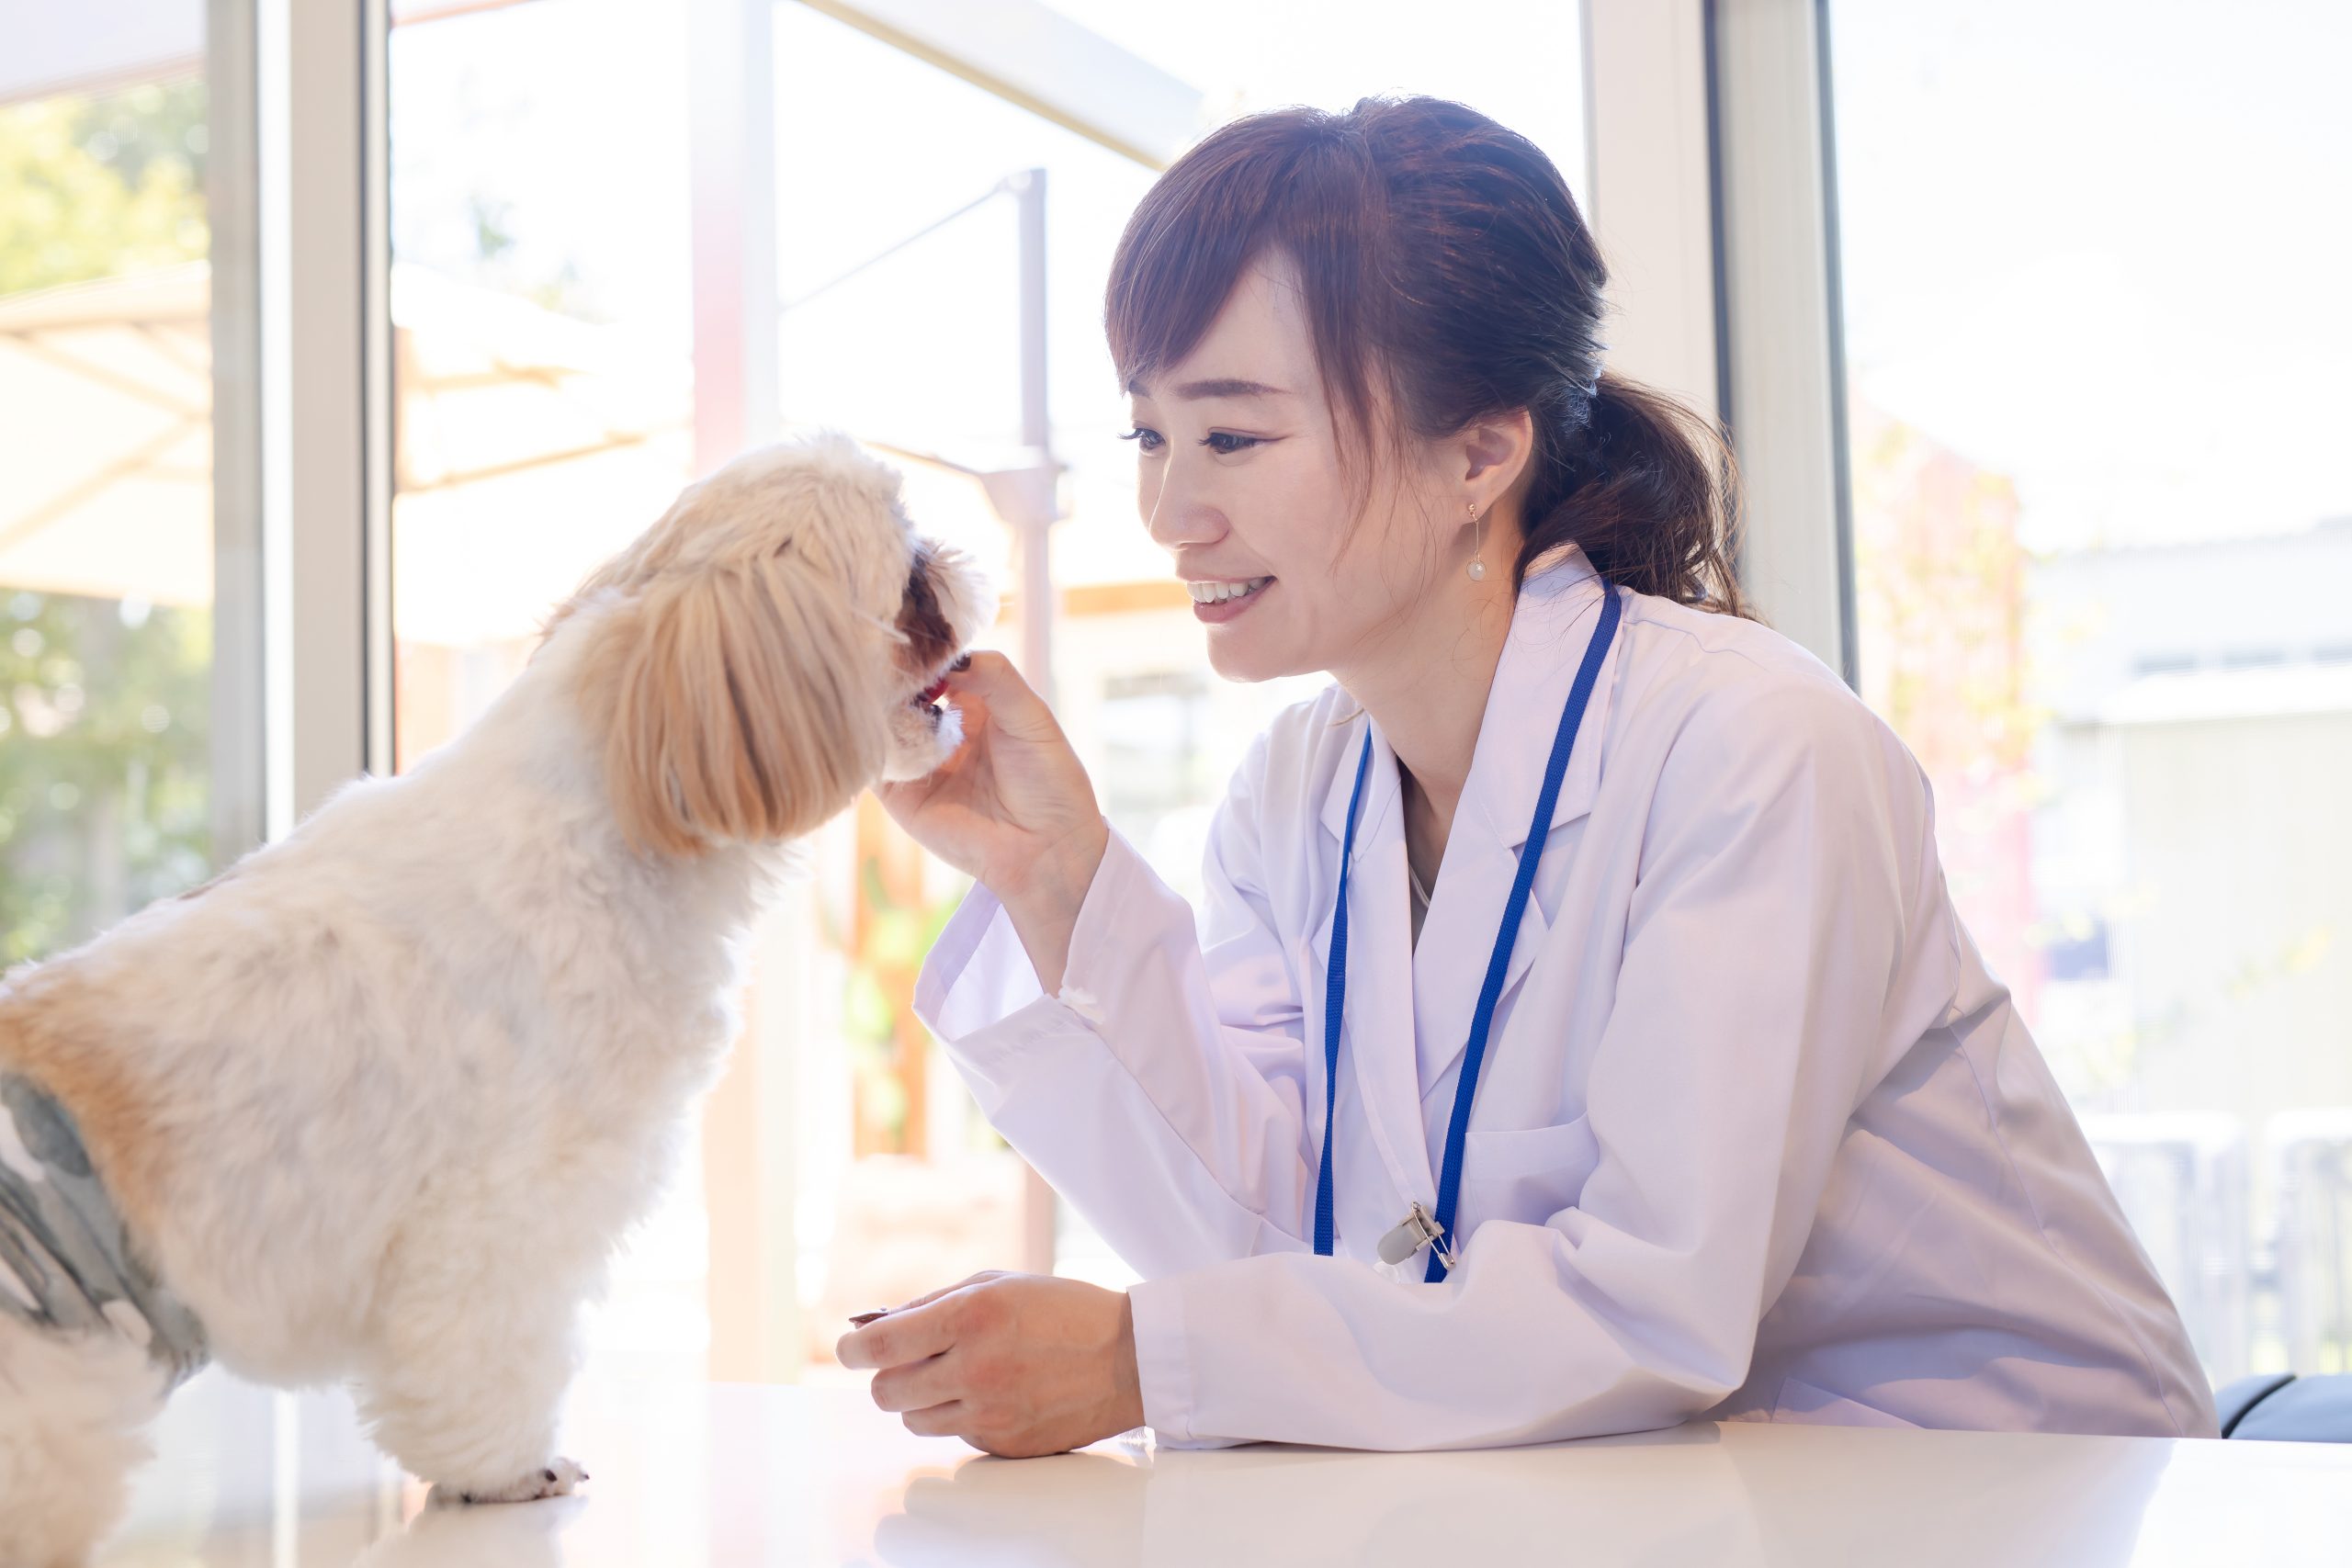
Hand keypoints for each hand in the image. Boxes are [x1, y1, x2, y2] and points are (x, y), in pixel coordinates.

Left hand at [836, 1272, 1145, 1458]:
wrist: (1129, 1357)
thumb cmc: (1063, 1310)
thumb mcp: (996, 1284)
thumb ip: (931, 1303)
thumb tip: (874, 1327)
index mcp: (970, 1316)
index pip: (879, 1346)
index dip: (851, 1350)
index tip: (849, 1348)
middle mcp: (975, 1368)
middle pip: (885, 1392)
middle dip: (885, 1376)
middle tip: (904, 1364)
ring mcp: (990, 1412)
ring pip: (913, 1419)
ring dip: (921, 1399)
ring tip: (955, 1376)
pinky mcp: (1004, 1443)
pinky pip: (955, 1434)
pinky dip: (962, 1416)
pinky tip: (996, 1393)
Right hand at [872, 652, 1108, 911]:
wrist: (1047, 849)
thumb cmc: (1050, 780)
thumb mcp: (1030, 715)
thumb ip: (994, 677)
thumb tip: (949, 655)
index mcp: (974, 703)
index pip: (936, 666)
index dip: (924, 651)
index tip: (913, 635)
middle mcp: (941, 728)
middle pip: (903, 690)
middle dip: (894, 674)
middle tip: (885, 655)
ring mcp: (918, 760)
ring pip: (881, 722)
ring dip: (876, 702)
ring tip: (880, 684)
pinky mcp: (900, 795)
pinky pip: (874, 762)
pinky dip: (870, 740)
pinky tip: (879, 723)